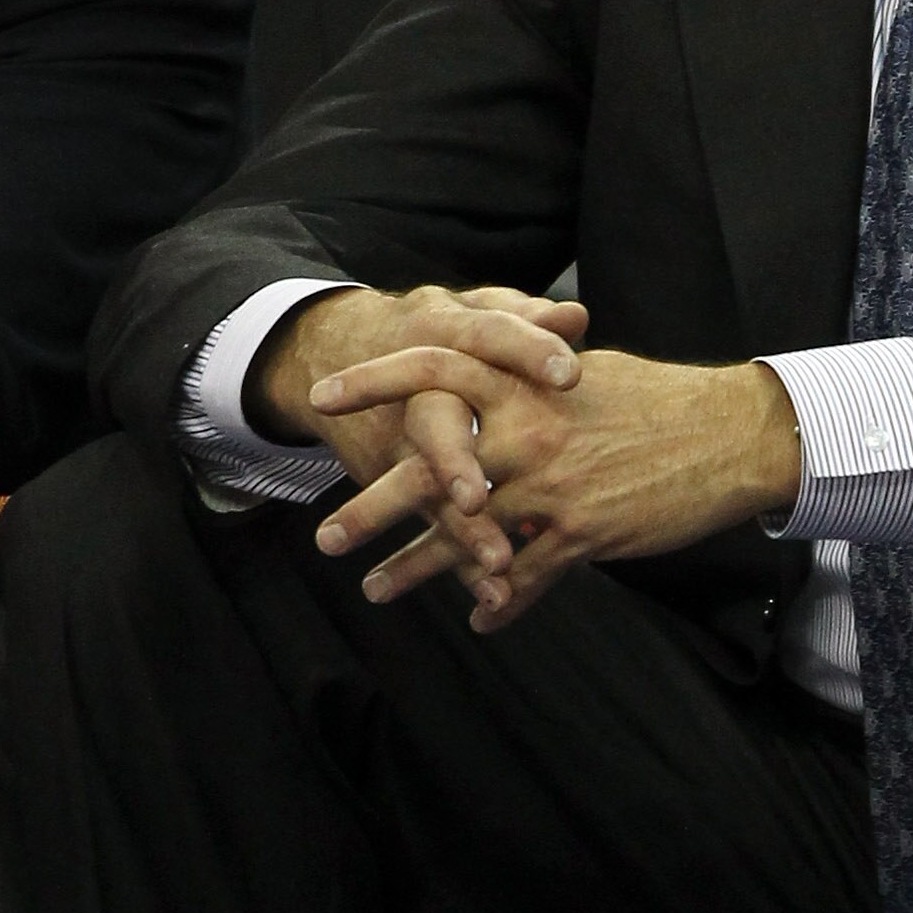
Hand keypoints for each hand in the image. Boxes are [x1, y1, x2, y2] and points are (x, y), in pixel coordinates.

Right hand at [253, 283, 588, 591]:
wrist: (337, 351)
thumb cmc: (441, 332)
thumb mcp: (475, 313)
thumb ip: (524, 317)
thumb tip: (575, 315)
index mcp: (445, 331)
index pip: (488, 337)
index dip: (527, 351)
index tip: (569, 374)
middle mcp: (419, 389)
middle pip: (435, 424)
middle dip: (456, 462)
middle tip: (480, 498)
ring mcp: (400, 442)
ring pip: (426, 489)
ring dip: (460, 530)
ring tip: (497, 568)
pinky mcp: (395, 480)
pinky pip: (431, 526)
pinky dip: (462, 563)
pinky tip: (498, 600)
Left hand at [309, 345, 801, 629]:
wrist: (733, 436)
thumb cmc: (666, 400)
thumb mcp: (591, 373)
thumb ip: (536, 376)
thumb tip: (506, 369)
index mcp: (525, 384)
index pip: (433, 370)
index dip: (375, 382)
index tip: (325, 401)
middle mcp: (528, 434)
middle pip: (428, 470)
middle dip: (371, 507)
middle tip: (325, 535)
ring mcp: (553, 488)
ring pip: (466, 536)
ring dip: (415, 568)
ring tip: (375, 589)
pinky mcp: (583, 534)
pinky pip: (526, 576)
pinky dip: (500, 600)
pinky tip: (481, 617)